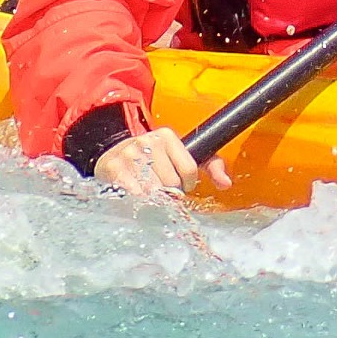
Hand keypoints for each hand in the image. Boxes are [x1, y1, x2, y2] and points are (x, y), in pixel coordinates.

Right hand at [92, 126, 227, 200]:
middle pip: (171, 184)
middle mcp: (148, 141)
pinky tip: (136, 196)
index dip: (187, 184)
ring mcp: (130, 155)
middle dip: (169, 193)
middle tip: (161, 190)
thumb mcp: (182, 155)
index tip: (179, 184)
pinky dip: (138, 201)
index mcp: (167, 136)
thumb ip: (211, 165)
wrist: (110, 154)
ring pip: (154, 192)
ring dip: (154, 199)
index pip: (189, 171)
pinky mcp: (114, 169)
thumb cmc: (153, 159)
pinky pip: (134, 194)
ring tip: (148, 192)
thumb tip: (226, 184)